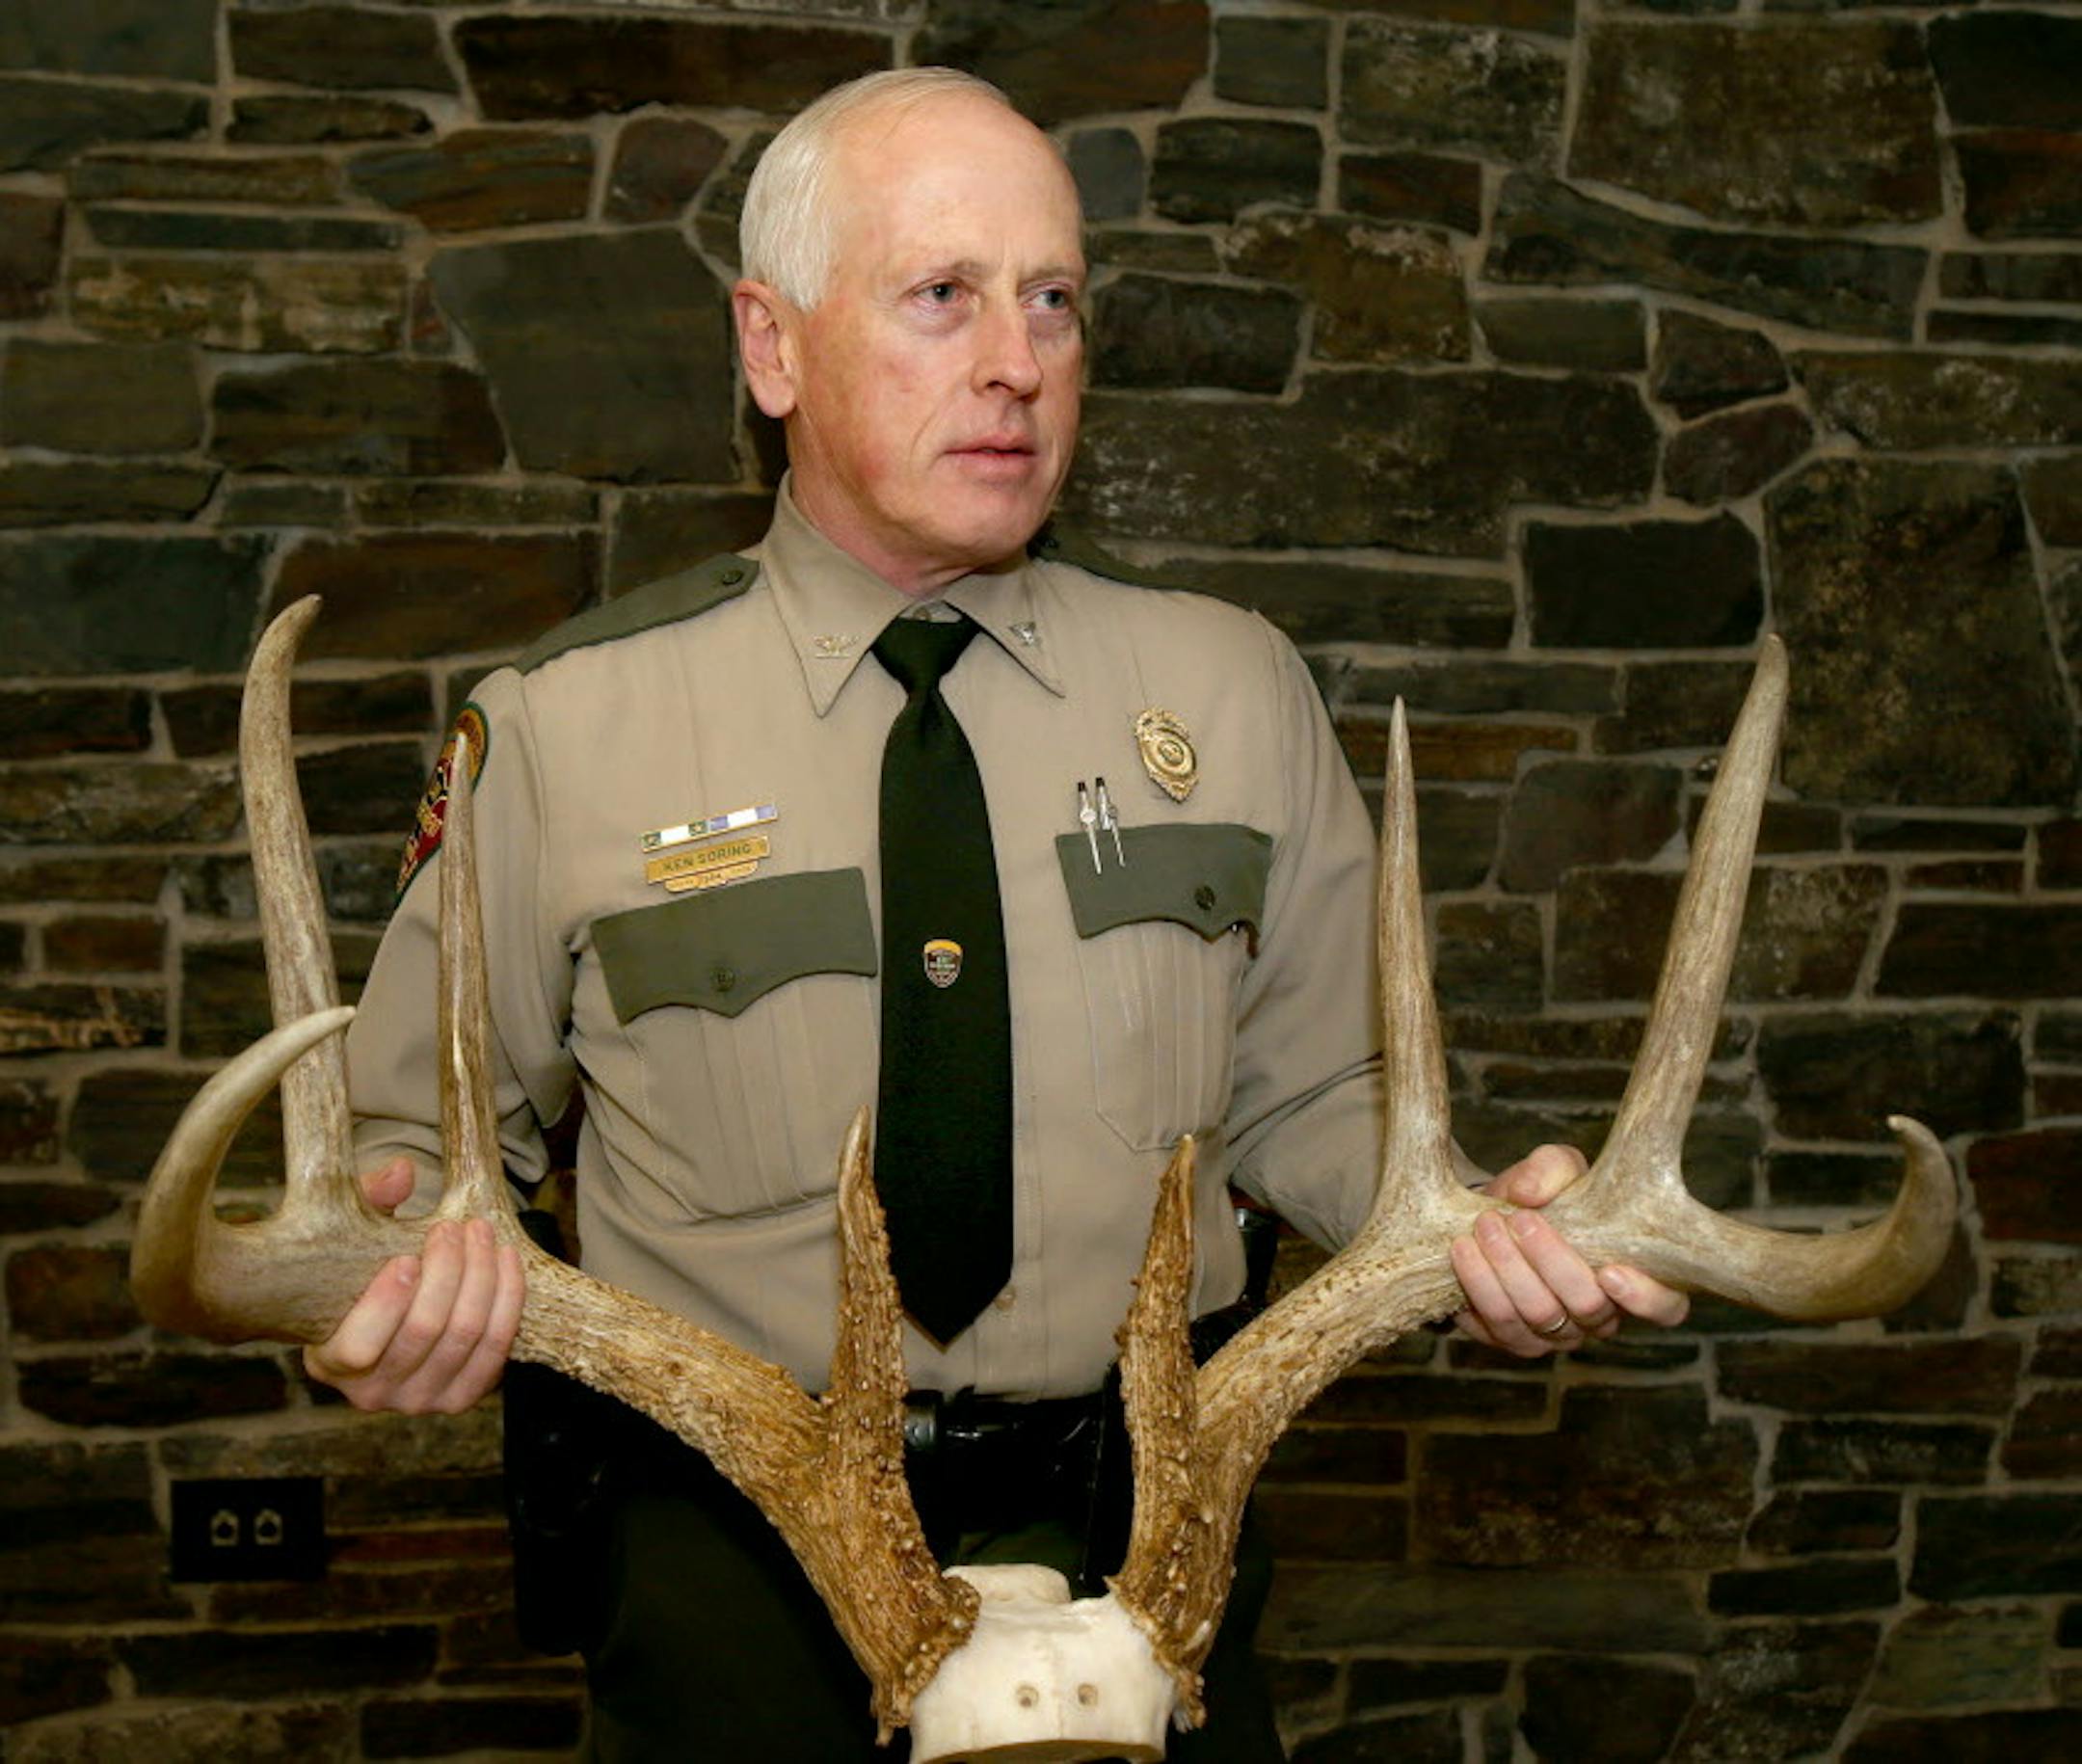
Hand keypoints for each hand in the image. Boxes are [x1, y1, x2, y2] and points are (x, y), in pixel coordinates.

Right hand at [301, 1156, 525, 1412]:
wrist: (392, 1315)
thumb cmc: (362, 1272)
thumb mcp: (352, 1237)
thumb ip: (370, 1201)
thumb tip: (401, 1172)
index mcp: (330, 1362)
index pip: (359, 1348)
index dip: (386, 1304)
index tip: (406, 1257)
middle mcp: (372, 1394)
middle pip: (425, 1331)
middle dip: (448, 1271)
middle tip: (455, 1228)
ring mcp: (421, 1401)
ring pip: (465, 1335)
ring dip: (482, 1277)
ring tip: (482, 1234)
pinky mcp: (463, 1397)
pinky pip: (497, 1347)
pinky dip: (507, 1299)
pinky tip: (506, 1259)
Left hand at [1449, 1144, 1689, 1357]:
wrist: (1493, 1213)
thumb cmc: (1544, 1195)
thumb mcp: (1555, 1167)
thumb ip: (1550, 1168)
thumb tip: (1530, 1193)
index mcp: (1633, 1278)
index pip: (1666, 1308)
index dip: (1644, 1298)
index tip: (1610, 1271)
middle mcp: (1600, 1316)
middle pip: (1586, 1307)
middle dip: (1550, 1261)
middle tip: (1519, 1219)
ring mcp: (1556, 1335)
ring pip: (1537, 1317)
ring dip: (1506, 1271)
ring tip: (1484, 1226)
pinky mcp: (1513, 1340)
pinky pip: (1496, 1326)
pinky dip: (1477, 1286)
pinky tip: (1462, 1252)